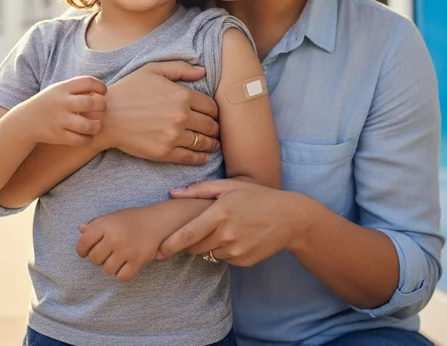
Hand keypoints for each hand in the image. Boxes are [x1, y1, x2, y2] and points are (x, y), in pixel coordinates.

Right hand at [10, 76, 106, 145]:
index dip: (100, 86)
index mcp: (63, 88)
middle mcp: (62, 103)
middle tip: (102, 108)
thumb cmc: (50, 103)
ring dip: (97, 126)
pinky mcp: (58, 136)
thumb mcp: (60, 90)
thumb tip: (103, 91)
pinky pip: (79, 140)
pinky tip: (88, 135)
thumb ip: (78, 88)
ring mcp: (59, 120)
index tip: (103, 92)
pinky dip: (88, 139)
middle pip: (90, 103)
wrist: (26, 121)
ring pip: (87, 125)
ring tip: (97, 125)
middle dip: (102, 105)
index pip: (88, 81)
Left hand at [76, 206, 164, 281]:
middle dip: (98, 258)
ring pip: (107, 270)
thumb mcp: (112, 217)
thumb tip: (80, 230)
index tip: (85, 252)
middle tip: (106, 253)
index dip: (82, 250)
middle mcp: (115, 237)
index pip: (84, 243)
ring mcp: (127, 250)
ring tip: (117, 257)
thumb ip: (96, 223)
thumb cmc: (132, 219)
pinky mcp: (138, 261)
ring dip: (110, 266)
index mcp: (107, 225)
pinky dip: (122, 273)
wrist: (157, 221)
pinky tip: (125, 264)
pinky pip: (121, 277)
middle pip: (94, 259)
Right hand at [101, 62, 219, 164]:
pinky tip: (203, 156)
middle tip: (216, 131)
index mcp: (182, 95)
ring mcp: (174, 136)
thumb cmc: (128, 90)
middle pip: (211, 126)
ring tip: (213, 144)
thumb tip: (203, 71)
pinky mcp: (165, 152)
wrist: (106, 116)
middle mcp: (182, 116)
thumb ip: (180, 68)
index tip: (214, 115)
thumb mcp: (153, 70)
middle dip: (216, 129)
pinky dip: (201, 158)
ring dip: (212, 144)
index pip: (212, 107)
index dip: (215, 112)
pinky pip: (191, 157)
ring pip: (204, 143)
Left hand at [157, 180, 302, 266]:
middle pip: (195, 246)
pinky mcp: (244, 261)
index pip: (188, 234)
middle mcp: (227, 234)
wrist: (290, 218)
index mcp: (220, 213)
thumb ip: (200, 190)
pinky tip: (238, 236)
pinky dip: (225, 250)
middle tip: (199, 228)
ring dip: (209, 245)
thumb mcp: (230, 186)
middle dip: (191, 240)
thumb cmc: (257, 197)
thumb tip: (173, 193)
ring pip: (209, 253)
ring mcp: (236, 250)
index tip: (157, 251)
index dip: (170, 244)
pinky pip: (224, 259)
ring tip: (225, 228)